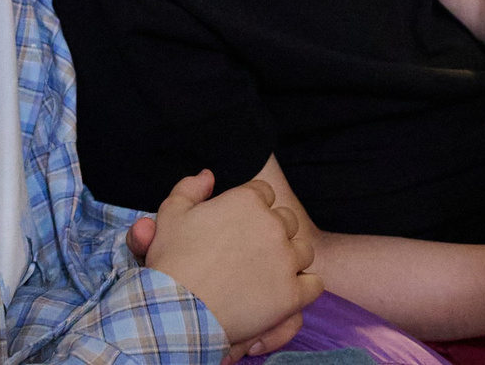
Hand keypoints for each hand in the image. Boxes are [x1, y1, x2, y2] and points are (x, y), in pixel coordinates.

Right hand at [141, 170, 321, 346]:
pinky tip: (286, 292)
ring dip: (289, 259)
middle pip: (286, 221)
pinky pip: (314, 284)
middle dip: (272, 232)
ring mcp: (286, 260)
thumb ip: (191, 187)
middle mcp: (273, 225)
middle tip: (251, 252)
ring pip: (303, 251)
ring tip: (267, 274)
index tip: (239, 226)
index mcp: (248, 201)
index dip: (252, 208)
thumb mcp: (170, 213)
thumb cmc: (173, 261)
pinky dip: (304, 288)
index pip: (264, 193)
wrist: (178, 309)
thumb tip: (209, 175)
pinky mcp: (292, 293)